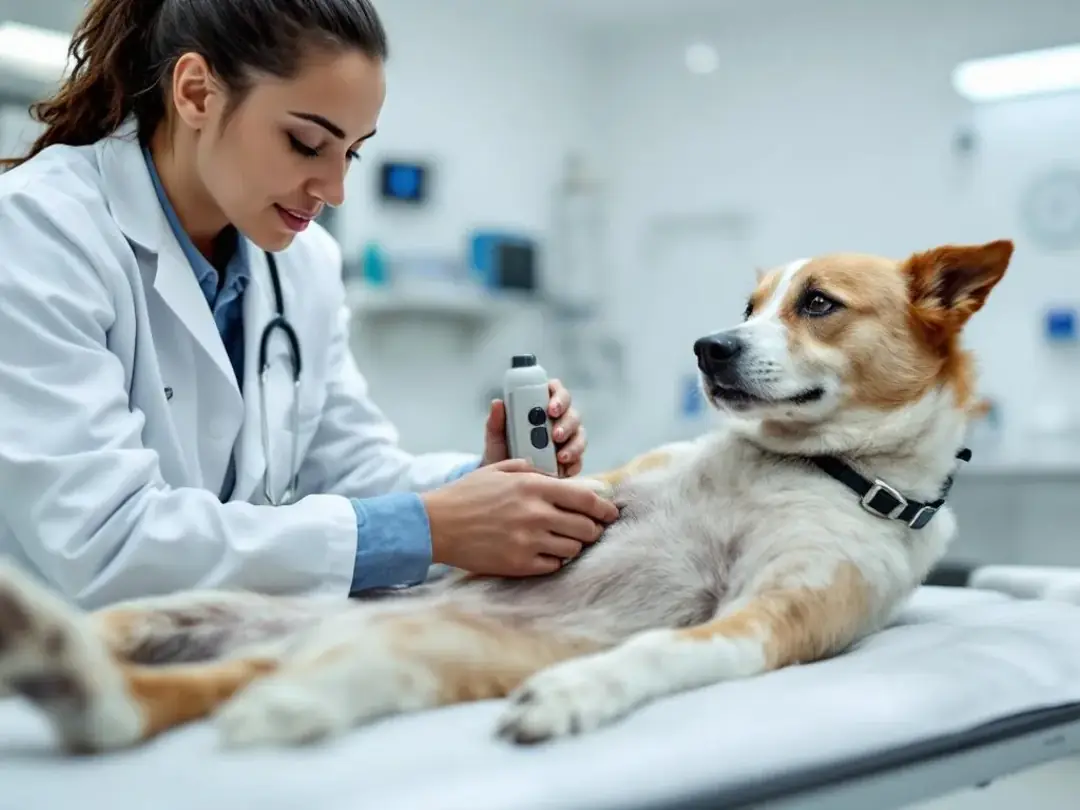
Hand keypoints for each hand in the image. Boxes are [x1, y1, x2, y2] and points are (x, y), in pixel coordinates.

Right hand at [421, 459, 618, 575]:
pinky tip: (544, 552)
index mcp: (533, 486)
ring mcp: (529, 541)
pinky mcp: (519, 564)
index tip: (611, 512)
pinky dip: (554, 560)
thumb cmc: (466, 495)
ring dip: (573, 544)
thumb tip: (557, 477)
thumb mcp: (498, 469)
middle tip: (590, 529)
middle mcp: (536, 513)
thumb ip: (531, 470)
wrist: (435, 525)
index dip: (604, 507)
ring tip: (563, 540)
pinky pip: (553, 565)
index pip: (585, 498)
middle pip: (586, 527)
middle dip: (592, 529)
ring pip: (573, 548)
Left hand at [481, 379, 586, 475]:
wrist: (506, 481)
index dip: (558, 396)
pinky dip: (574, 463)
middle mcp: (558, 420)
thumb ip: (496, 421)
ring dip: (573, 444)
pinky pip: (579, 459)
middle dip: (566, 423)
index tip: (551, 409)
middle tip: (555, 435)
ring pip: (580, 435)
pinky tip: (565, 469)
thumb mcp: (496, 438)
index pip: (555, 391)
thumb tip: (497, 403)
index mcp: (541, 407)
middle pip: (571, 413)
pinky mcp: (572, 460)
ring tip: (560, 457)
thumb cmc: (502, 453)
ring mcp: (568, 440)